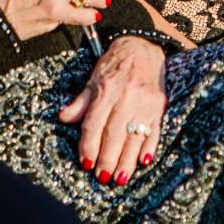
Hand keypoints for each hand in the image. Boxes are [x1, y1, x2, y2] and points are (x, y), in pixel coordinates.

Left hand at [57, 35, 166, 185]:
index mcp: (106, 90)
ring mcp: (145, 102)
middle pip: (115, 134)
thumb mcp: (93, 79)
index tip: (86, 163)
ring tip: (120, 178)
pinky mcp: (159, 105)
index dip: (89, 145)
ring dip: (127, 160)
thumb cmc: (114, 64)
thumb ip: (80, 102)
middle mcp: (126, 97)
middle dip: (108, 158)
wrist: (143, 45)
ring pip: (135, 136)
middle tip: (102, 177)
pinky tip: (144, 162)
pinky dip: (150, 147)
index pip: (95, 123)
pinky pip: (155, 130)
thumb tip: (63, 118)